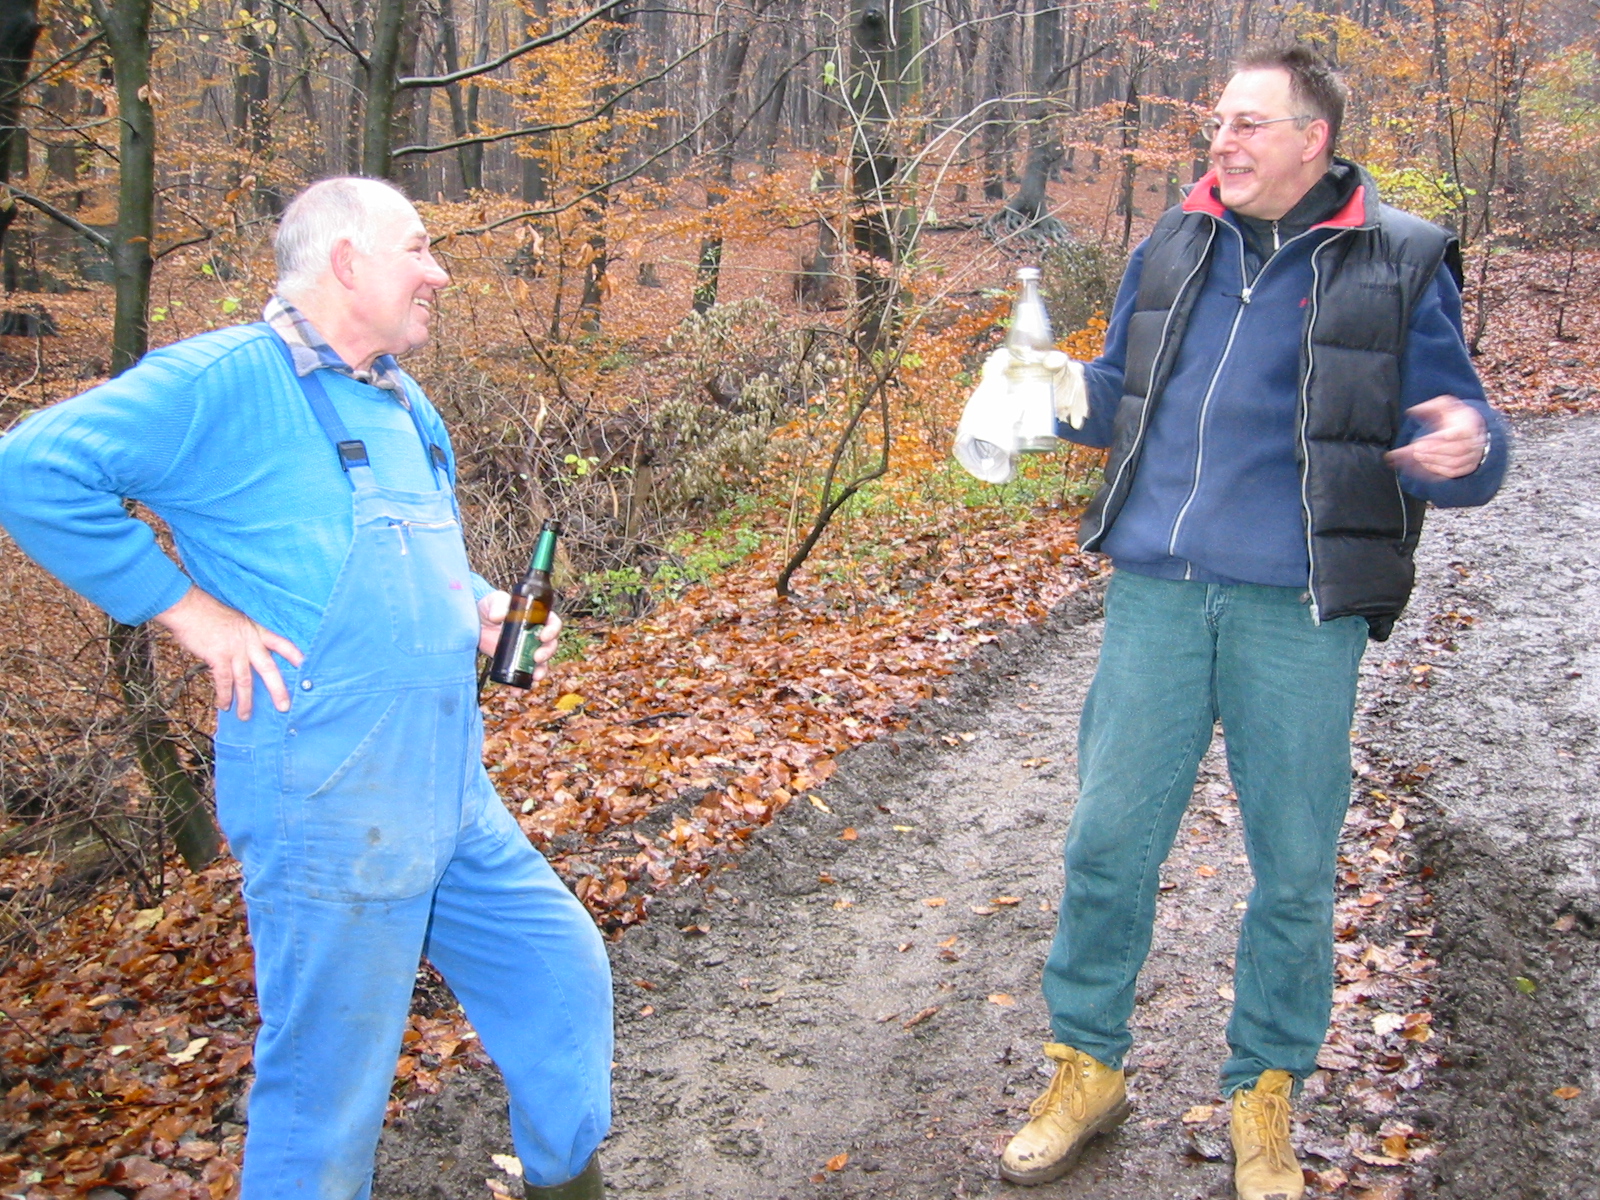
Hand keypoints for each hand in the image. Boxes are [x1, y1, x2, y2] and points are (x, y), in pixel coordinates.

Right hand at [153, 586, 303, 719]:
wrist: (188, 607)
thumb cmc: (208, 612)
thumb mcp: (235, 620)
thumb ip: (243, 637)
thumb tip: (244, 655)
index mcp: (255, 630)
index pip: (281, 643)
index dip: (294, 655)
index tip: (306, 666)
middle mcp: (249, 641)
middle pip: (269, 669)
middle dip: (278, 690)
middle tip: (284, 707)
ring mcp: (234, 649)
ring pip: (245, 681)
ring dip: (245, 701)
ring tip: (245, 716)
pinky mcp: (218, 656)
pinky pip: (224, 682)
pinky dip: (224, 695)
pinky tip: (224, 705)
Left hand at [476, 592, 562, 681]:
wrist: (475, 621)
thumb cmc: (489, 606)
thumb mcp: (493, 601)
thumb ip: (497, 605)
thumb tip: (497, 617)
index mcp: (536, 617)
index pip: (553, 623)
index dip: (553, 630)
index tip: (543, 636)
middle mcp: (535, 635)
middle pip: (550, 646)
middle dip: (547, 654)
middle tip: (536, 658)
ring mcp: (526, 650)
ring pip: (541, 664)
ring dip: (541, 672)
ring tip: (534, 678)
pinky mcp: (515, 661)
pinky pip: (523, 675)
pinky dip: (522, 685)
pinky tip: (517, 691)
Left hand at [1385, 395, 1487, 480]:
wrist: (1473, 430)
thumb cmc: (1456, 417)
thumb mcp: (1447, 405)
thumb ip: (1431, 406)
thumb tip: (1411, 411)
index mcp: (1470, 425)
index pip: (1464, 432)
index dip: (1453, 435)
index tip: (1442, 436)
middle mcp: (1475, 442)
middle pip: (1457, 450)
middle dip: (1435, 450)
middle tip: (1416, 449)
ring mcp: (1472, 457)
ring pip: (1454, 463)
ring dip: (1433, 461)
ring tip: (1417, 456)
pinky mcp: (1467, 467)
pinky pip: (1452, 472)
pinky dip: (1437, 469)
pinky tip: (1424, 464)